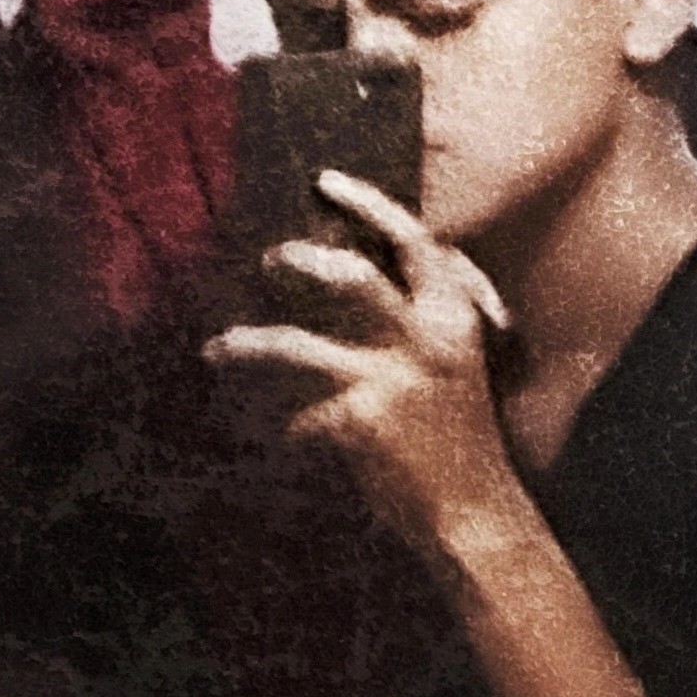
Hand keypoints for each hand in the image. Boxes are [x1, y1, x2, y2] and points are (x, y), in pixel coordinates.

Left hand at [205, 169, 524, 551]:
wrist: (476, 514)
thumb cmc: (465, 436)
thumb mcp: (460, 362)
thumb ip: (426, 316)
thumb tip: (368, 269)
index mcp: (454, 316)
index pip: (414, 240)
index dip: (369, 204)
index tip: (327, 182)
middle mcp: (425, 339)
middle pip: (351, 276)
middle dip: (302, 262)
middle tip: (271, 259)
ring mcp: (390, 380)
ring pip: (298, 346)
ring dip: (250, 343)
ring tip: (219, 347)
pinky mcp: (360, 424)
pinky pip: (303, 417)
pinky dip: (294, 429)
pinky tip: (293, 440)